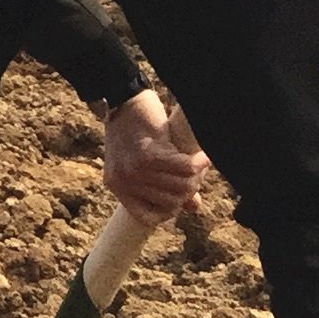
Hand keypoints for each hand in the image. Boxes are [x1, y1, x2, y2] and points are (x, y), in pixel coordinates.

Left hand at [101, 92, 208, 221]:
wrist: (123, 99)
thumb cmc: (134, 130)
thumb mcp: (143, 162)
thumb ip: (166, 187)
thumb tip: (193, 207)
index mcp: (117, 187)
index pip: (148, 217)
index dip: (170, 210)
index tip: (180, 197)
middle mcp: (124, 182)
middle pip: (171, 202)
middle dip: (188, 189)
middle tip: (194, 173)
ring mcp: (135, 170)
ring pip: (181, 186)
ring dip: (195, 175)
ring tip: (197, 162)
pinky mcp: (150, 155)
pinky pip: (185, 168)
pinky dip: (198, 162)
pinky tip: (201, 156)